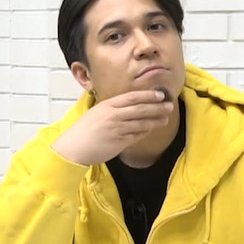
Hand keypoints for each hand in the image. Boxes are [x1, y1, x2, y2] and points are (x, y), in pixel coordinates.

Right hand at [52, 89, 172, 165]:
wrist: (74, 147)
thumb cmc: (83, 130)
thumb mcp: (96, 112)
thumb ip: (112, 108)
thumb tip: (129, 105)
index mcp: (108, 106)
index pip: (133, 97)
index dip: (148, 95)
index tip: (160, 95)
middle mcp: (114, 116)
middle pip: (141, 109)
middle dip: (157, 107)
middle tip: (169, 106)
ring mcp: (117, 129)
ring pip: (142, 123)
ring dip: (155, 120)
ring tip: (165, 119)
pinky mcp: (119, 142)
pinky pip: (137, 136)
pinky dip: (145, 132)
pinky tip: (150, 130)